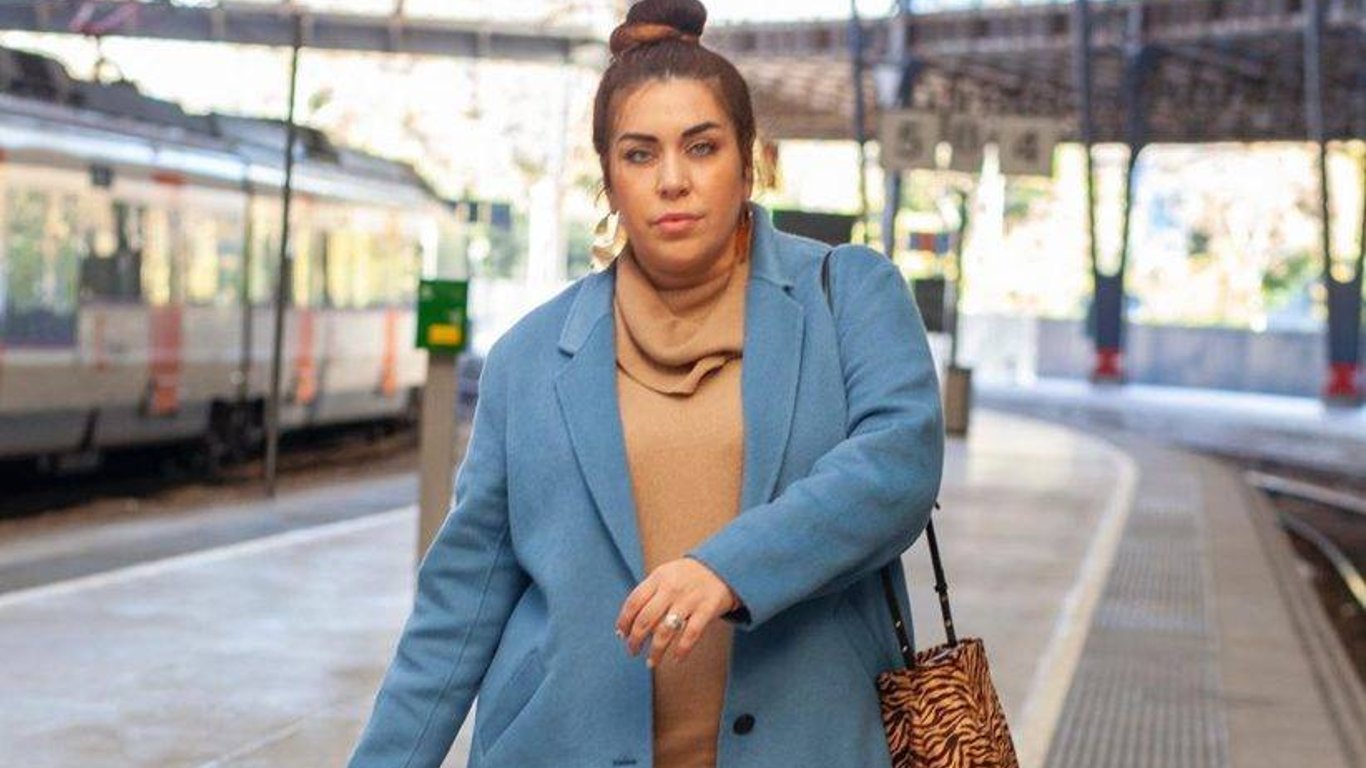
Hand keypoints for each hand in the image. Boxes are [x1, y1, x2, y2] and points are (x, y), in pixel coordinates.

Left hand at [615, 558, 739, 669]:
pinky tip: (676, 658)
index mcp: (657, 578)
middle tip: (633, 651)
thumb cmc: (687, 575)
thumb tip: (628, 622)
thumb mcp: (665, 575)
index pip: (633, 603)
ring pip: (665, 631)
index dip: (624, 622)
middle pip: (645, 620)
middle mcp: (671, 588)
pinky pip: (691, 634)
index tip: (622, 636)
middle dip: (635, 640)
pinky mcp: (707, 609)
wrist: (721, 566)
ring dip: (655, 651)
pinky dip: (682, 649)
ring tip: (651, 662)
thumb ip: (648, 593)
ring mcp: (689, 599)